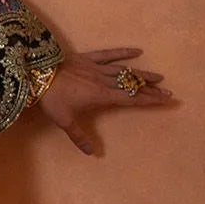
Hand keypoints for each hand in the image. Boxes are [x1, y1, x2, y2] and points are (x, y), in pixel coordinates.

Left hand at [38, 47, 173, 154]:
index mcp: (101, 96)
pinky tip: (137, 50)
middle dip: (151, 89)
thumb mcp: (64, 121)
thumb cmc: (51, 98)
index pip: (131, 99)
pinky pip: (108, 54)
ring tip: (158, 76)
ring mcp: (96, 67)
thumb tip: (90, 153)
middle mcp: (103, 81)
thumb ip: (79, 136)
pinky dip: (123, 52)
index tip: (166, 100)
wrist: (36, 74)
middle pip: (132, 85)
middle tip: (168, 91)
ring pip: (124, 70)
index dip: (149, 100)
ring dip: (141, 73)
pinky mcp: (87, 57)